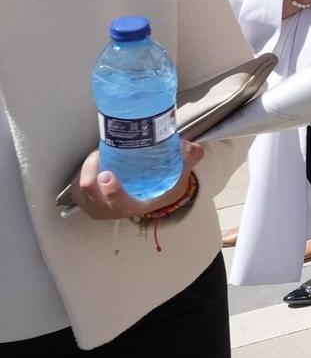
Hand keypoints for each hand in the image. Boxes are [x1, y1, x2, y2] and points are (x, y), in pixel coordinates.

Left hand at [69, 140, 204, 220]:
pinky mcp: (84, 200)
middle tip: (101, 151)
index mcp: (134, 206)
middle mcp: (111, 210)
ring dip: (87, 168)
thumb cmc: (161, 188)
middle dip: (91, 168)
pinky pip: (75, 185)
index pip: (118, 203)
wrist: (149, 198)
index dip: (110, 190)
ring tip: (100, 154)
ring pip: (80, 185)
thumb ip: (188, 159)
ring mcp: (95, 206)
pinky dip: (82, 172)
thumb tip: (189, 147)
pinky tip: (94, 163)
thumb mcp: (179, 176)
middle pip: (89, 190)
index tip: (108, 173)